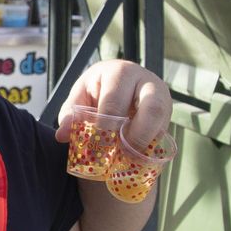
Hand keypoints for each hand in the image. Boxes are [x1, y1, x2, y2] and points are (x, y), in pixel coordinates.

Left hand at [54, 58, 170, 149]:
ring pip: (162, 121)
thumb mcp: (80, 97)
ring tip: (129, 157)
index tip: (99, 144)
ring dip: (146, 142)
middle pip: (152, 108)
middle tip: (121, 153)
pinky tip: (136, 155)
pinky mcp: (167, 113)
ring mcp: (161, 96)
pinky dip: (149, 146)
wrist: (119, 86)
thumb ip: (70, 114)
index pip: (115, 101)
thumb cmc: (96, 91)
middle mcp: (145, 80)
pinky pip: (163, 132)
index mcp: (119, 72)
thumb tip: (62, 134)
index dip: (107, 126)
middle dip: (136, 135)